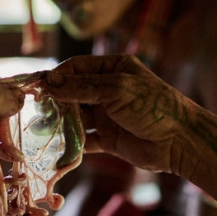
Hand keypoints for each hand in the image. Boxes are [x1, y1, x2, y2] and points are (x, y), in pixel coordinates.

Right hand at [38, 54, 197, 177]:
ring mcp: (108, 115)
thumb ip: (82, 87)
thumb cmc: (153, 107)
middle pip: (73, 92)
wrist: (180, 141)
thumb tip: (48, 82)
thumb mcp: (117, 90)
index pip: (77, 67)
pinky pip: (84, 139)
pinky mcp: (109, 139)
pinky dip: (71, 144)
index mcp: (115, 68)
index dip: (57, 76)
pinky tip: (57, 148)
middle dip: (56, 100)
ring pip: (76, 116)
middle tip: (36, 110)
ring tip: (42, 129)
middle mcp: (109, 89)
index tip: (37, 86)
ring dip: (60, 122)